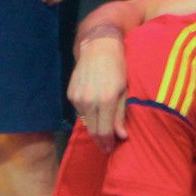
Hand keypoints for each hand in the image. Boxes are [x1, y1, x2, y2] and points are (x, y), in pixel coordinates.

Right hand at [66, 29, 128, 150]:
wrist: (98, 46)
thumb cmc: (118, 67)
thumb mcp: (124, 90)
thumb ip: (121, 115)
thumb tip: (122, 136)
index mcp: (106, 100)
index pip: (104, 131)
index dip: (107, 143)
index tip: (111, 149)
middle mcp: (89, 100)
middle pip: (93, 130)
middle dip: (100, 141)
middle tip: (107, 147)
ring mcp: (77, 97)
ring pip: (86, 122)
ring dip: (94, 128)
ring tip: (103, 131)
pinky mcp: (71, 94)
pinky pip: (80, 112)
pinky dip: (88, 116)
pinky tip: (95, 113)